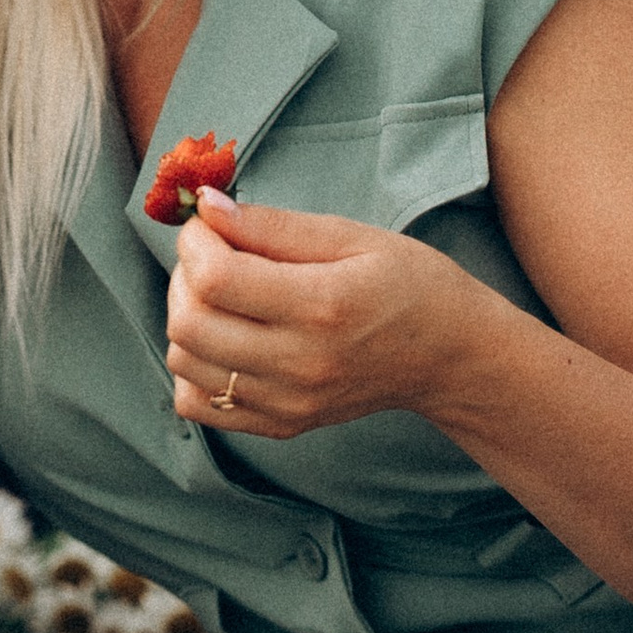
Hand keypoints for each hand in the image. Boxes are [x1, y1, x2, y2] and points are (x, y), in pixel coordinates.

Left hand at [163, 185, 476, 438]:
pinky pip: (199, 405)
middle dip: (183, 275)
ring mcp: (290, 402)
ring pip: (184, 363)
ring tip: (221, 295)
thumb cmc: (408, 284)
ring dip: (186, 318)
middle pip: (189, 324)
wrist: (450, 356)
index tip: (210, 224)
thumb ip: (274, 225)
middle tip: (213, 254)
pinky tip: (225, 339)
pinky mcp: (282, 424)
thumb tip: (206, 207)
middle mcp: (302, 362)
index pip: (215, 278)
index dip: (195, 242)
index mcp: (323, 305)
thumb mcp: (352, 235)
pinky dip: (195, 368)